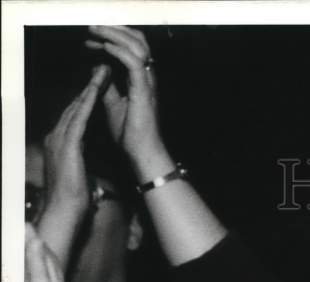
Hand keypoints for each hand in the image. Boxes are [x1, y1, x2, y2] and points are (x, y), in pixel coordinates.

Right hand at [35, 67, 105, 260]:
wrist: (63, 211)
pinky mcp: (67, 144)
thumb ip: (81, 161)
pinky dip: (88, 103)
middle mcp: (57, 136)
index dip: (87, 99)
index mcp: (61, 144)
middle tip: (102, 68)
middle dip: (89, 87)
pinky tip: (96, 90)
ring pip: (76, 107)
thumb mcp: (79, 173)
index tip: (100, 85)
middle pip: (75, 106)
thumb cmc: (73, 198)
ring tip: (102, 71)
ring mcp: (60, 139)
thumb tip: (86, 159)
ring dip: (89, 88)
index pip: (76, 116)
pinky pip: (79, 118)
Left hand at [85, 25, 168, 174]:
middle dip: (115, 30)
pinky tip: (104, 48)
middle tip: (93, 29)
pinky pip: (134, 63)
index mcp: (140, 80)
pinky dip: (119, 51)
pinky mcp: (143, 91)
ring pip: (137, 46)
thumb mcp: (113, 104)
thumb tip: (97, 69)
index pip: (131, 49)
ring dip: (114, 36)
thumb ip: (107, 86)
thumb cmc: (131, 134)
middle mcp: (147, 78)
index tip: (90, 41)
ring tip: (96, 33)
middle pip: (138, 41)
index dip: (111, 39)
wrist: (141, 152)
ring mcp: (147, 83)